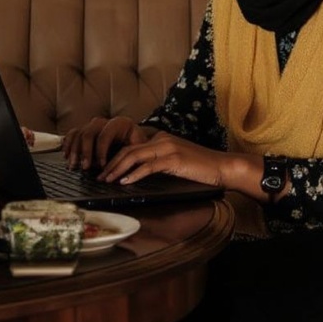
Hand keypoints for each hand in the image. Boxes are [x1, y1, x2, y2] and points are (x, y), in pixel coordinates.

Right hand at [61, 117, 151, 169]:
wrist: (133, 137)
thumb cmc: (136, 144)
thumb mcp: (139, 147)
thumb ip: (132, 154)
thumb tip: (123, 168)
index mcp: (119, 123)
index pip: (105, 134)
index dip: (101, 151)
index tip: (101, 166)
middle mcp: (104, 121)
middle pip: (88, 133)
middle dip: (85, 152)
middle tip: (84, 167)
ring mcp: (93, 125)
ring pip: (78, 133)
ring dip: (74, 151)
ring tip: (74, 166)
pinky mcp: (86, 130)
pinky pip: (73, 133)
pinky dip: (68, 144)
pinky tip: (66, 156)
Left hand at [99, 132, 268, 199]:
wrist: (223, 167)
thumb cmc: (202, 168)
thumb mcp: (177, 162)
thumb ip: (160, 163)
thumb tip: (140, 174)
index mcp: (162, 139)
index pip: (132, 147)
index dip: (115, 158)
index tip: (105, 170)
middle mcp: (162, 139)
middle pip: (128, 149)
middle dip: (110, 163)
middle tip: (99, 177)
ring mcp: (168, 148)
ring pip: (134, 156)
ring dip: (117, 169)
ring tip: (106, 180)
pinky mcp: (174, 159)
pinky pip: (148, 166)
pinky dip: (133, 175)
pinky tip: (125, 182)